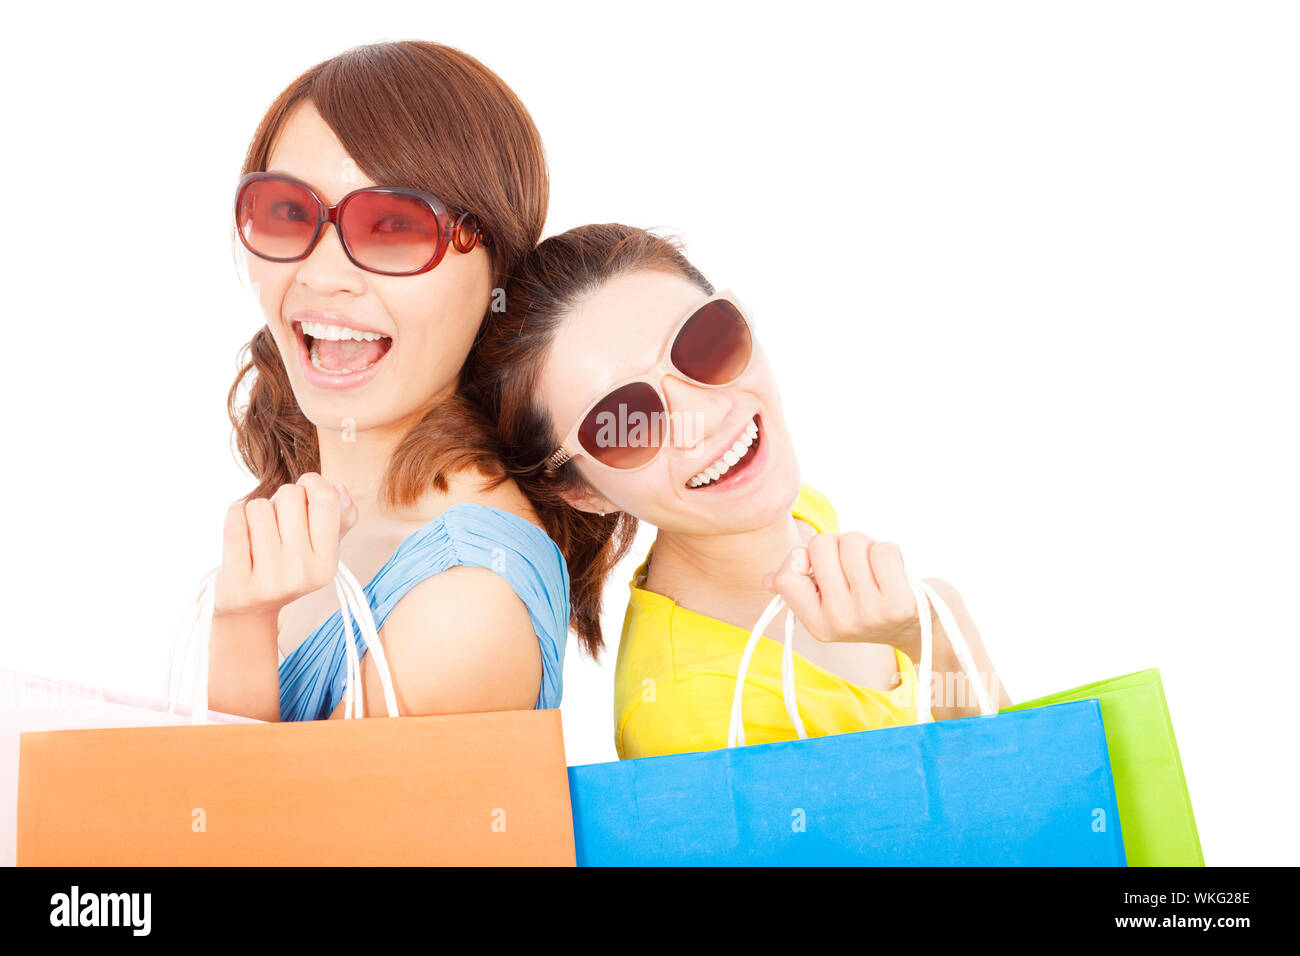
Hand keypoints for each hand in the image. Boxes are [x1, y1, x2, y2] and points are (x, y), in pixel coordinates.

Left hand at [214, 473, 358, 618]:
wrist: (250, 610)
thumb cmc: (288, 568)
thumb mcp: (322, 549)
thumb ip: (341, 517)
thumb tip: (338, 488)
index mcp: (327, 563)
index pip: (326, 499)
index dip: (312, 483)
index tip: (305, 490)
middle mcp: (301, 572)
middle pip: (290, 495)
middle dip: (281, 498)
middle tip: (278, 519)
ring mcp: (269, 578)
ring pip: (258, 506)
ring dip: (256, 511)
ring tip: (259, 531)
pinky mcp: (237, 579)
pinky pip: (234, 521)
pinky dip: (234, 515)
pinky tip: (239, 526)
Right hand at [762, 532, 923, 658]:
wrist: (929, 629)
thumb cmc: (876, 604)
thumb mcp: (835, 602)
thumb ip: (802, 588)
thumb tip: (767, 580)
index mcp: (818, 625)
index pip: (786, 576)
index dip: (802, 557)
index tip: (820, 565)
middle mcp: (839, 622)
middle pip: (821, 545)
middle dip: (841, 545)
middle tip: (858, 566)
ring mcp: (869, 614)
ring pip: (853, 542)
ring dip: (867, 546)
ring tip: (878, 569)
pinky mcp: (899, 603)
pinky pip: (883, 550)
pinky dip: (890, 551)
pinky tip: (897, 572)